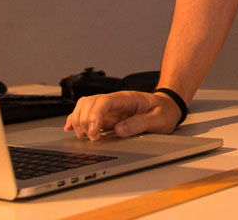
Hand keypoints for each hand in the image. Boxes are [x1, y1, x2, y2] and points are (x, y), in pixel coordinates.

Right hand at [64, 90, 181, 139]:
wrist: (167, 107)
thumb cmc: (164, 111)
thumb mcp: (159, 119)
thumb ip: (140, 123)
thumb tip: (120, 130)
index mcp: (128, 98)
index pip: (104, 101)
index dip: (95, 116)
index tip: (95, 133)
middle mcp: (115, 101)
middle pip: (89, 102)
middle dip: (85, 120)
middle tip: (92, 138)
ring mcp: (109, 108)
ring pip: (84, 106)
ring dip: (78, 120)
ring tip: (83, 136)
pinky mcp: (106, 116)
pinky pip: (86, 113)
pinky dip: (75, 120)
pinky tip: (70, 128)